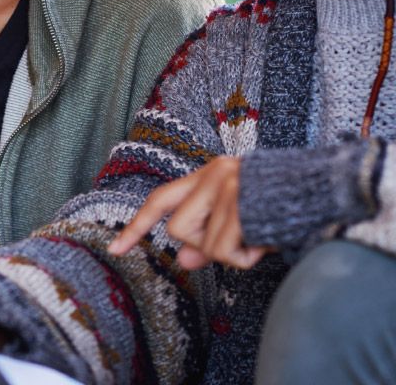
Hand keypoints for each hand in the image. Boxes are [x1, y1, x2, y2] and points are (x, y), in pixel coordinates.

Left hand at [108, 156, 267, 269]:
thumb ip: (207, 236)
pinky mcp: (240, 205)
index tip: (115, 249)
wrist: (322, 186)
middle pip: (177, 229)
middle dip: (203, 245)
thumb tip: (184, 261)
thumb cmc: (278, 203)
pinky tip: (264, 242)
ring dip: (229, 253)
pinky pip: (225, 251)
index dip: (137, 226)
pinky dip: (245, 258)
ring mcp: (225, 188)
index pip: (160, 200)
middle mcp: (211, 175)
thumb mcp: (237, 218)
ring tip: (256, 237)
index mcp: (206, 174)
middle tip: (237, 238)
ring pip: (201, 244)